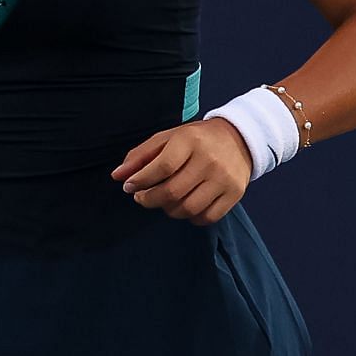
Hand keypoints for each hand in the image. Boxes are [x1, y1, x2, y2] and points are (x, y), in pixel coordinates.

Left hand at [110, 119, 253, 225]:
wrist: (238, 139)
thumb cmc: (195, 140)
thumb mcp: (167, 138)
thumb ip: (140, 156)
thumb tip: (117, 176)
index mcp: (190, 141)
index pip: (162, 166)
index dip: (141, 180)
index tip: (128, 186)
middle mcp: (209, 160)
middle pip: (173, 191)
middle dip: (149, 199)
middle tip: (141, 197)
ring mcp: (224, 179)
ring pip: (188, 208)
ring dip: (168, 210)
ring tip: (163, 201)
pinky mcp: (234, 194)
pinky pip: (206, 217)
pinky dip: (190, 217)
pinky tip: (184, 206)